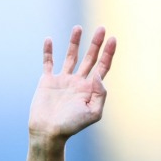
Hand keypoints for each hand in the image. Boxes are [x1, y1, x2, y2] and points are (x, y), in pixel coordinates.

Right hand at [29, 25, 116, 140]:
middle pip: (89, 58)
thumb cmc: (71, 126)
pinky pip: (48, 63)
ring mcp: (62, 81)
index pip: (102, 67)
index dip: (108, 53)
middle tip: (102, 29)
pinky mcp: (47, 81)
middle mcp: (77, 82)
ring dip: (75, 42)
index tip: (113, 39)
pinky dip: (48, 51)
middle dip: (96, 44)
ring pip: (70, 57)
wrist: (49, 132)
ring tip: (79, 27)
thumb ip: (100, 93)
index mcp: (89, 89)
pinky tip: (49, 40)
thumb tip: (98, 73)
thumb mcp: (93, 113)